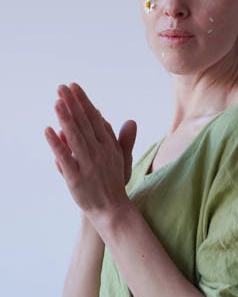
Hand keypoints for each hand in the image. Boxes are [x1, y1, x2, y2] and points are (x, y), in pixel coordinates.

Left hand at [44, 82, 136, 220]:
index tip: (74, 87)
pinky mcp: (76, 179)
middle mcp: (99, 153)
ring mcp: (88, 165)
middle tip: (62, 87)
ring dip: (66, 118)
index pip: (94, 118)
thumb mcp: (123, 159)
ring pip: (76, 138)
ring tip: (57, 102)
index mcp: (108, 146)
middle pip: (84, 124)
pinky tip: (48, 130)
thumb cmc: (115, 182)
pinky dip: (57, 144)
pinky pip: (65, 158)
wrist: (112, 209)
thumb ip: (124, 139)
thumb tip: (131, 120)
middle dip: (72, 104)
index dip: (83, 102)